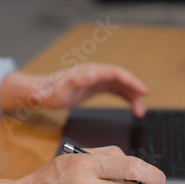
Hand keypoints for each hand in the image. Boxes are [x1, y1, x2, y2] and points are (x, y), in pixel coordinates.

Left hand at [0, 63, 148, 116]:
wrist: (40, 92)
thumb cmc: (50, 92)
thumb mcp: (63, 90)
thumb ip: (78, 81)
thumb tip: (94, 74)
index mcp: (92, 71)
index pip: (117, 73)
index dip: (132, 81)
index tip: (143, 91)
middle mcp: (96, 73)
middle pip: (122, 79)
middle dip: (135, 91)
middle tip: (142, 108)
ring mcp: (96, 79)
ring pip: (120, 86)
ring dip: (132, 97)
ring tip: (139, 112)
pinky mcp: (94, 87)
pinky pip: (115, 91)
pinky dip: (125, 98)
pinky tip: (131, 106)